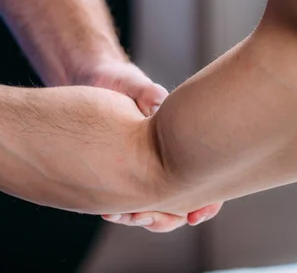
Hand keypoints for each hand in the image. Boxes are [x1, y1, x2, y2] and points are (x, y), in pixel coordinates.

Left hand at [76, 58, 223, 231]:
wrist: (90, 80)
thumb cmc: (118, 79)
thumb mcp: (134, 84)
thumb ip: (148, 93)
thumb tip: (159, 104)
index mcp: (178, 139)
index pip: (204, 178)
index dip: (206, 202)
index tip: (193, 215)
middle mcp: (165, 157)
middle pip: (179, 201)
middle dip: (166, 217)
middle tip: (145, 218)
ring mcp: (144, 166)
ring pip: (154, 205)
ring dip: (141, 217)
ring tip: (123, 217)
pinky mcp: (122, 171)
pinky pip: (129, 201)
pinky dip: (122, 211)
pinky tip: (109, 213)